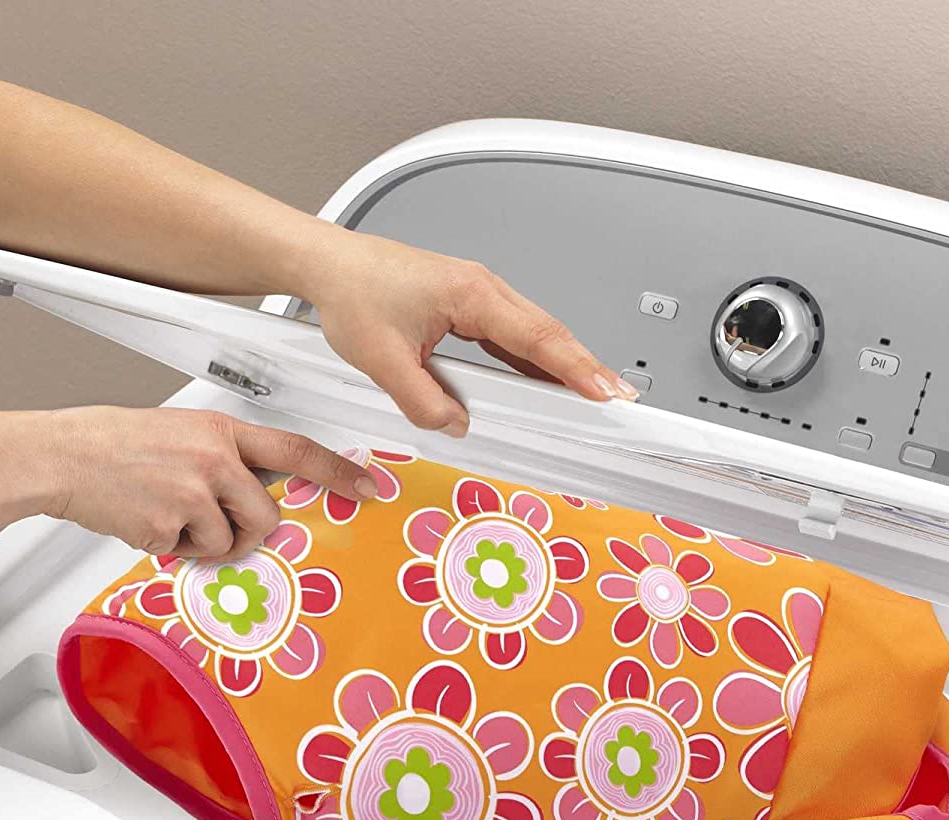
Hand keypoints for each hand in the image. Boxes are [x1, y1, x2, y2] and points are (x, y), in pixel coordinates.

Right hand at [41, 405, 373, 558]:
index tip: (369, 486)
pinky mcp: (170, 522)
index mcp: (219, 430)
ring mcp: (193, 491)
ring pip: (229, 541)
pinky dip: (170, 548)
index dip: (338, 472)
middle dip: (247, 532)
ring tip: (166, 514)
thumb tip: (254, 493)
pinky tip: (144, 520)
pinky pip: (191, 554)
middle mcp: (213, 457)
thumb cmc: (113, 446)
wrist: (61, 457)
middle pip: (267, 515)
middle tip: (213, 524)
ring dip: (203, 542)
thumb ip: (222, 459)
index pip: (295, 449)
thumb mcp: (180, 435)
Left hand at [302, 230, 637, 437]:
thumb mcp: (382, 360)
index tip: (603, 390)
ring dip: (565, 362)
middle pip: (548, 331)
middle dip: (586, 365)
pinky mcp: (469, 306)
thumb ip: (422, 400)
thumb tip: (456, 424)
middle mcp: (482, 288)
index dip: (574, 367)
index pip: (535, 336)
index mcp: (470, 293)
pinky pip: (513, 335)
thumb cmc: (352, 294)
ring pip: (534, 332)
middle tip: (619, 396)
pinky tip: (547, 380)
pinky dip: (536, 358)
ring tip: (595, 392)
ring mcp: (478, 295)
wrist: (329, 266)